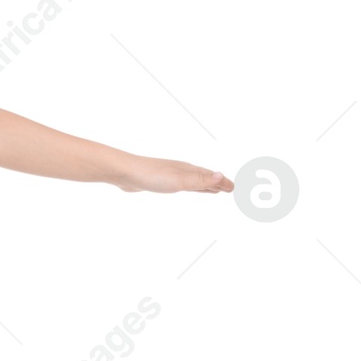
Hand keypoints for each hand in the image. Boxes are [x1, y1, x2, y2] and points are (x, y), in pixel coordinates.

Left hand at [112, 156, 232, 194]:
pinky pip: (181, 184)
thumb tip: (222, 176)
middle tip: (229, 189)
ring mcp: (171, 175)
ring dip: (205, 185)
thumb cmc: (152, 176)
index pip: (211, 177)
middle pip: (205, 178)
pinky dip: (189, 187)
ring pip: (193, 181)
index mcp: (189, 170)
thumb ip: (200, 181)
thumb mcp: (179, 181)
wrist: (125, 172)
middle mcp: (182, 170)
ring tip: (213, 190)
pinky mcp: (160, 180)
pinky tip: (184, 187)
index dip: (223, 183)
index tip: (234, 188)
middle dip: (218, 183)